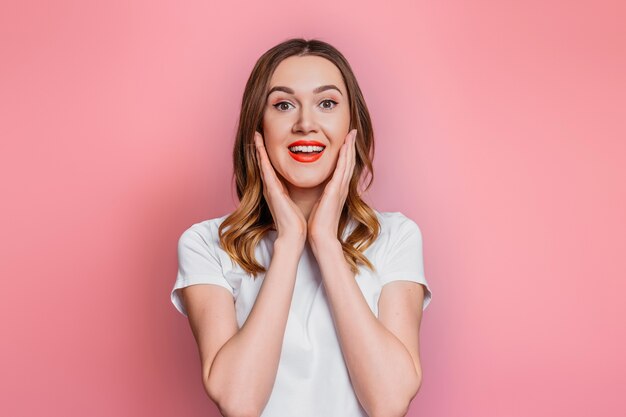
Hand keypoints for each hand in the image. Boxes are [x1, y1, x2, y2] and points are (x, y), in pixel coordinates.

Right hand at [254, 131, 306, 244]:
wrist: (294, 235)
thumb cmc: (296, 221)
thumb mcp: (295, 201)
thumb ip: (293, 193)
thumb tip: (300, 186)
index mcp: (277, 189)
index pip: (271, 167)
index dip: (267, 154)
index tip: (265, 141)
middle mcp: (271, 187)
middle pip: (264, 162)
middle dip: (259, 148)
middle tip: (256, 132)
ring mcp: (270, 188)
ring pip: (263, 163)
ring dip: (258, 149)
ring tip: (256, 134)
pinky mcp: (273, 191)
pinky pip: (266, 170)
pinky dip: (262, 158)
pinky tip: (260, 148)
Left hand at [307, 129, 356, 245]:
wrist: (321, 236)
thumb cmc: (319, 223)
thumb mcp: (321, 204)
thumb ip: (323, 194)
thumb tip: (321, 190)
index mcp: (337, 190)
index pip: (343, 167)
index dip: (346, 153)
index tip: (346, 140)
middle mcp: (342, 187)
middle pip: (348, 162)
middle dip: (350, 146)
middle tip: (352, 131)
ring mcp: (340, 188)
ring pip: (347, 163)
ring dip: (350, 147)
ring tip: (351, 134)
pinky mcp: (336, 191)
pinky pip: (341, 170)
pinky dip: (344, 157)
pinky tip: (345, 147)